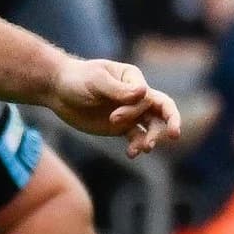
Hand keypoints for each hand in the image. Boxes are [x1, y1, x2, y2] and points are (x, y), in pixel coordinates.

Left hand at [52, 57, 182, 155]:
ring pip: (153, 126)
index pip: (148, 97)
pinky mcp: (121, 127)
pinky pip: (137, 137)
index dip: (136, 109)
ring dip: (153, 137)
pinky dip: (137, 146)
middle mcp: (137, 96)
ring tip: (145, 149)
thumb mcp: (96, 81)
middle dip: (171, 121)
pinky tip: (131, 154)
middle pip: (163, 109)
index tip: (113, 116)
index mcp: (134, 79)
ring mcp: (130, 112)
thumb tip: (144, 93)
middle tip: (174, 135)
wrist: (59, 91)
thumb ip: (118, 89)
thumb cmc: (78, 79)